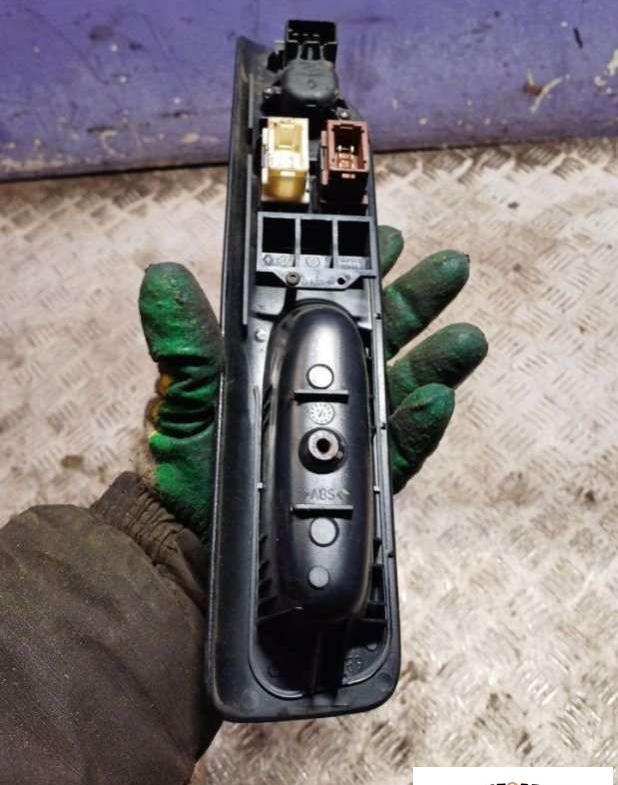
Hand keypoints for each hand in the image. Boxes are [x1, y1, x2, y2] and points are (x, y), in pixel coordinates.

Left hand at [137, 228, 486, 535]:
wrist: (184, 545)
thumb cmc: (182, 466)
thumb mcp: (180, 392)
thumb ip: (183, 338)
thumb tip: (162, 276)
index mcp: (281, 362)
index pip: (327, 307)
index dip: (359, 272)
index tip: (388, 239)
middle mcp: (317, 393)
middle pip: (377, 339)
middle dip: (416, 301)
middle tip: (450, 268)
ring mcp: (340, 437)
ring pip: (398, 389)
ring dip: (435, 360)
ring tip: (466, 336)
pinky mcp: (354, 484)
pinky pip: (394, 452)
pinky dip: (418, 427)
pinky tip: (437, 399)